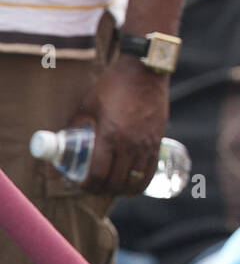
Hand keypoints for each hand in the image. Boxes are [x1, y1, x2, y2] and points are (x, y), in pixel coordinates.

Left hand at [66, 56, 168, 195]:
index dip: (86, 185)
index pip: (98, 174)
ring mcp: (147, 145)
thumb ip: (73, 130)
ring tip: (110, 187)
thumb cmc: (113, 87)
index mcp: (110, 135)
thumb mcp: (87, 106)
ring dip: (120, 190)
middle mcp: (131, 145)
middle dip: (100, 190)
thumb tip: (57, 153)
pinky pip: (150, 172)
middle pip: (115, 182)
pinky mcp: (158, 143)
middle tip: (91, 186)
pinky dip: (139, 183)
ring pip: (135, 182)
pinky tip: (130, 183)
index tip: (78, 184)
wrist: (145, 73)